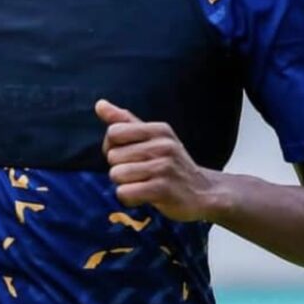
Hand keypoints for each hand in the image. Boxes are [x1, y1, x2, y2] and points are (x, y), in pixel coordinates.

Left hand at [95, 99, 218, 221]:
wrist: (204, 193)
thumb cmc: (171, 164)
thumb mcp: (154, 138)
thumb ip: (125, 121)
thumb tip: (99, 104)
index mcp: (159, 129)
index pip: (114, 132)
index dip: (112, 147)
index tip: (127, 156)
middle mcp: (163, 145)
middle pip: (112, 156)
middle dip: (119, 168)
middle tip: (140, 174)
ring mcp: (164, 167)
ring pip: (116, 175)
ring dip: (124, 185)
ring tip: (143, 185)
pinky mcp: (163, 190)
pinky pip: (124, 193)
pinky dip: (129, 199)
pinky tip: (143, 197)